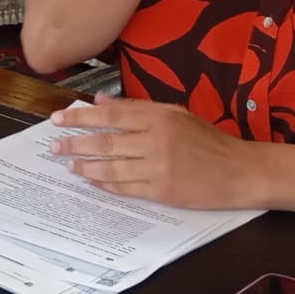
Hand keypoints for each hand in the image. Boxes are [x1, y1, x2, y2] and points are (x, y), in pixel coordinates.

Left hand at [47, 100, 260, 209]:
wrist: (240, 171)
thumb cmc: (208, 140)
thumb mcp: (176, 114)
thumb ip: (137, 108)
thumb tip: (102, 102)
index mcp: (158, 117)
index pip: (109, 115)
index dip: (80, 117)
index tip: (57, 120)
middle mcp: (155, 140)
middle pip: (104, 142)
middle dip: (74, 144)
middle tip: (54, 146)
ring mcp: (158, 168)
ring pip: (110, 167)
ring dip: (85, 166)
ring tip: (69, 165)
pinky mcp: (162, 192)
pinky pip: (125, 188)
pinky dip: (105, 184)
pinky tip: (92, 181)